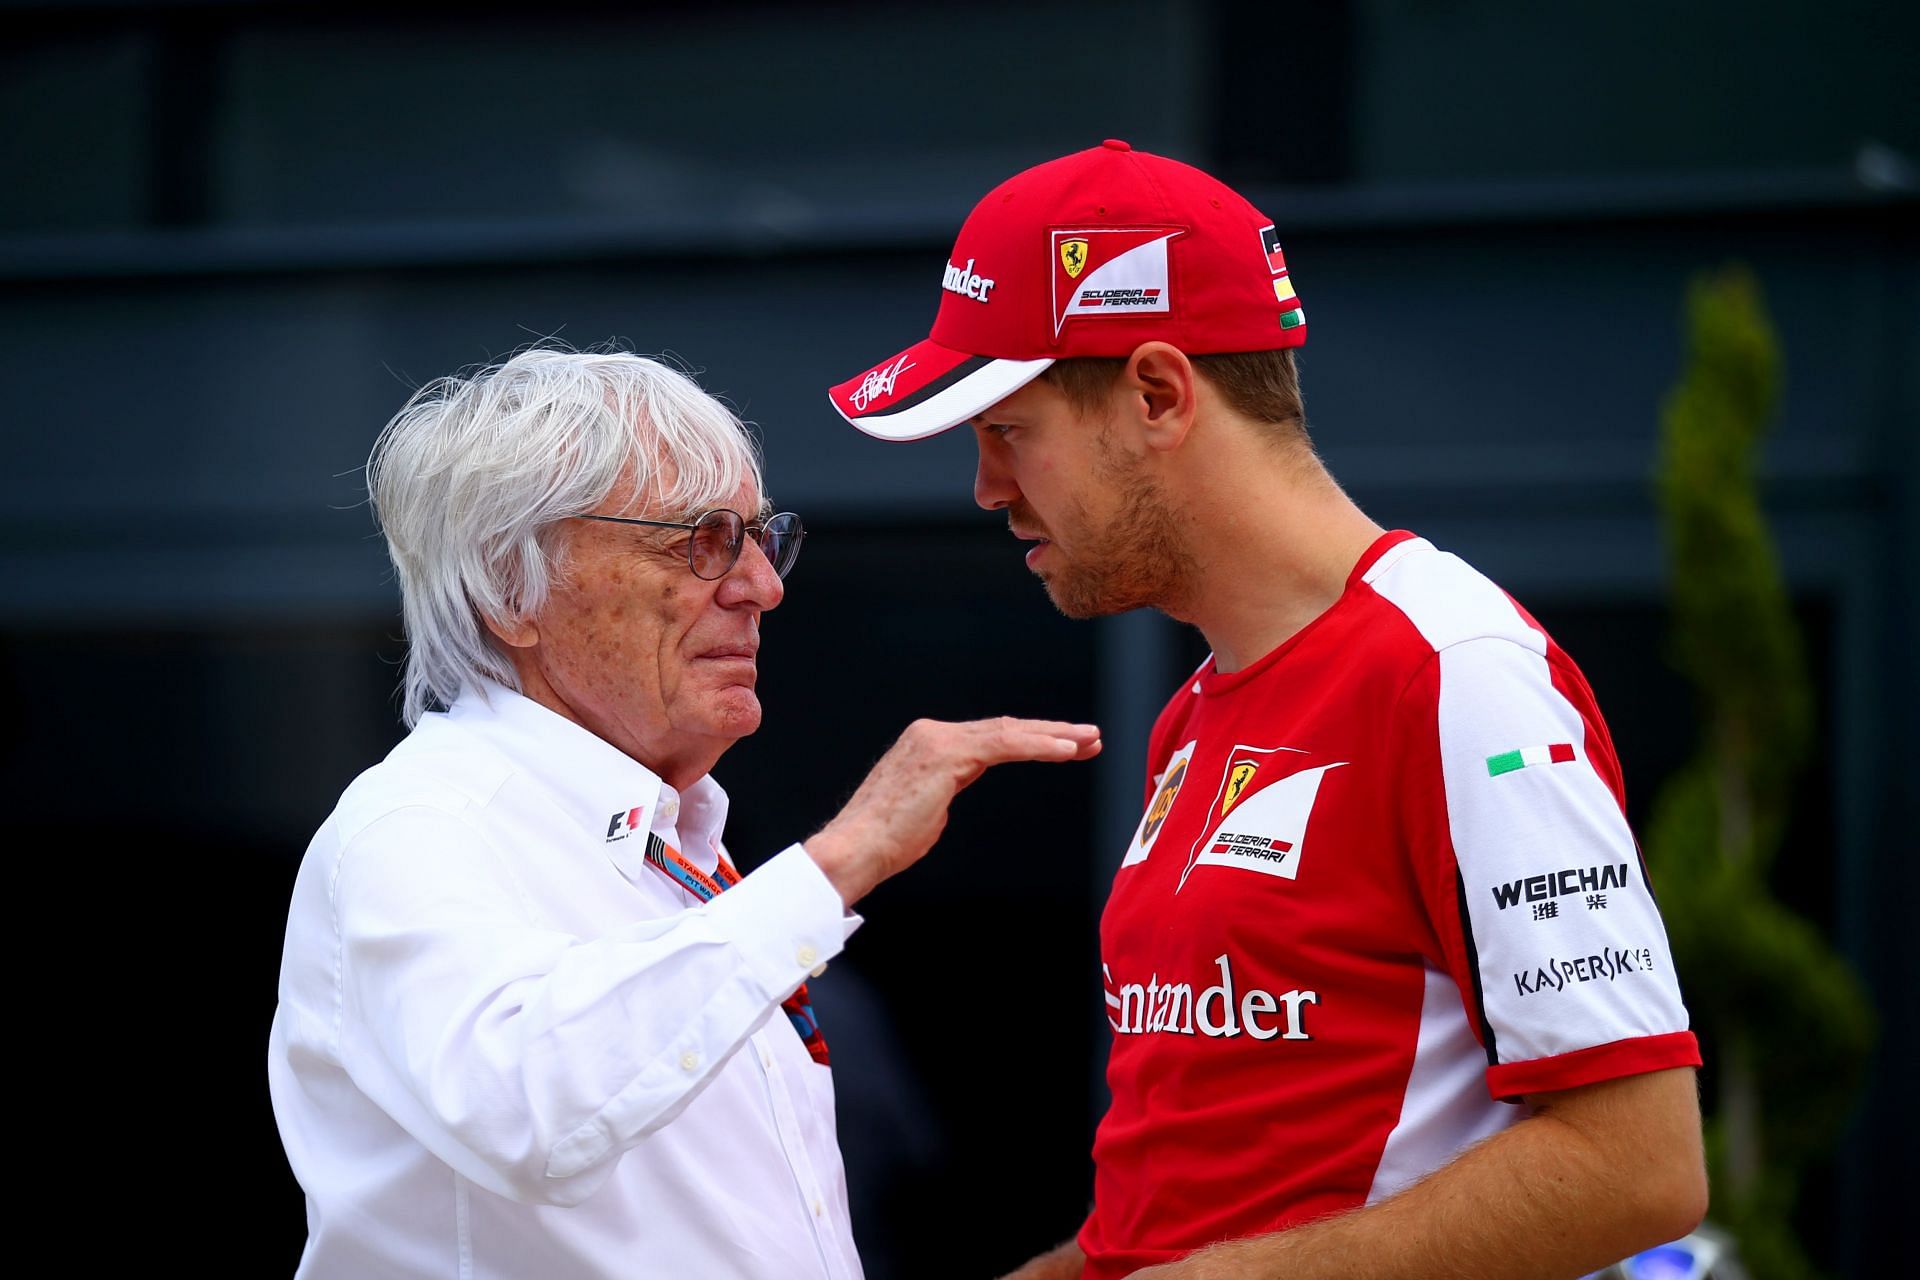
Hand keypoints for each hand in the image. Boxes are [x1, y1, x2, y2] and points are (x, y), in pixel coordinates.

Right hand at [805, 717, 1100, 904]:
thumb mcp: (925, 806)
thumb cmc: (885, 842)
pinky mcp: (946, 754)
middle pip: (1005, 728)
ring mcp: (937, 740)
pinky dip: (1038, 746)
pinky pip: (1003, 745)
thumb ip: (946, 787)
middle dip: (1052, 733)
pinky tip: (1066, 751)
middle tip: (1090, 737)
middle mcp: (932, 733)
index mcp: (928, 743)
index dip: (1033, 739)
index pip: (992, 736)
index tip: (1068, 747)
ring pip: (1009, 732)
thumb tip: (957, 786)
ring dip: (1054, 737)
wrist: (855, 850)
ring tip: (1089, 741)